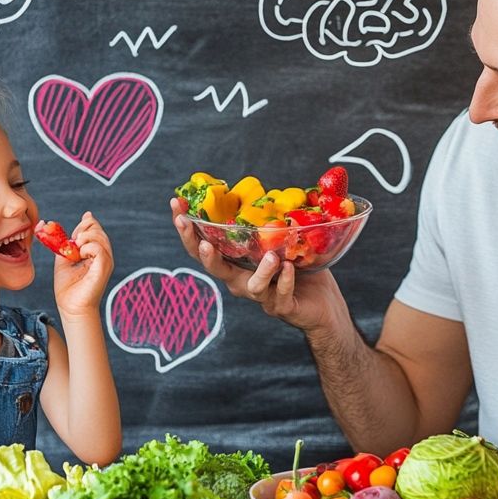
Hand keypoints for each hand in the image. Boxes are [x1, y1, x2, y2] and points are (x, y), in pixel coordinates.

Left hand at [52, 211, 112, 318]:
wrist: (70, 306)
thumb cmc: (68, 287)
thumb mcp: (64, 259)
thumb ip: (66, 245)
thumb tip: (65, 231)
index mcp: (96, 253)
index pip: (96, 230)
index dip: (85, 224)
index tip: (73, 230)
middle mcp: (103, 256)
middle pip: (99, 231)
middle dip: (85, 227)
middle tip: (74, 238)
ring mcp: (105, 262)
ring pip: (100, 238)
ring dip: (86, 237)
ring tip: (76, 245)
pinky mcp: (103, 268)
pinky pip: (99, 249)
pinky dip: (88, 247)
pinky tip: (80, 254)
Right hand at [170, 197, 340, 331]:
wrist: (322, 305)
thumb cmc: (296, 269)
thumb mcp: (278, 241)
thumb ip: (264, 224)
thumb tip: (259, 191)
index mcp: (236, 263)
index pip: (203, 245)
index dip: (187, 228)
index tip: (176, 205)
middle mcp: (242, 281)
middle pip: (215, 269)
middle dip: (201, 250)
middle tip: (198, 235)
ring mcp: (262, 296)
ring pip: (252, 287)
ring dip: (260, 272)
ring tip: (271, 256)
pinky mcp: (282, 307)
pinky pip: (280, 295)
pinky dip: (284, 281)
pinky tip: (288, 268)